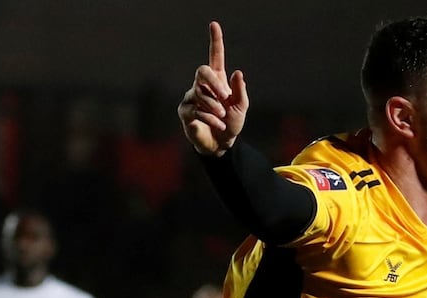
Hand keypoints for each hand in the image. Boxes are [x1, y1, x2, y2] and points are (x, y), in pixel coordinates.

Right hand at [177, 21, 248, 155]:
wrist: (222, 144)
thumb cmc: (232, 123)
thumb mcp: (241, 107)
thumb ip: (239, 91)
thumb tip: (237, 73)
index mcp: (217, 80)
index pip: (215, 57)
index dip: (215, 41)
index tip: (214, 24)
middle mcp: (202, 85)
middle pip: (202, 72)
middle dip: (214, 83)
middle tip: (226, 96)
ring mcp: (191, 98)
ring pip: (199, 93)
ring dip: (214, 106)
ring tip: (222, 117)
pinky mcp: (185, 112)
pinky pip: (196, 110)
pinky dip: (210, 118)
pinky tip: (218, 124)